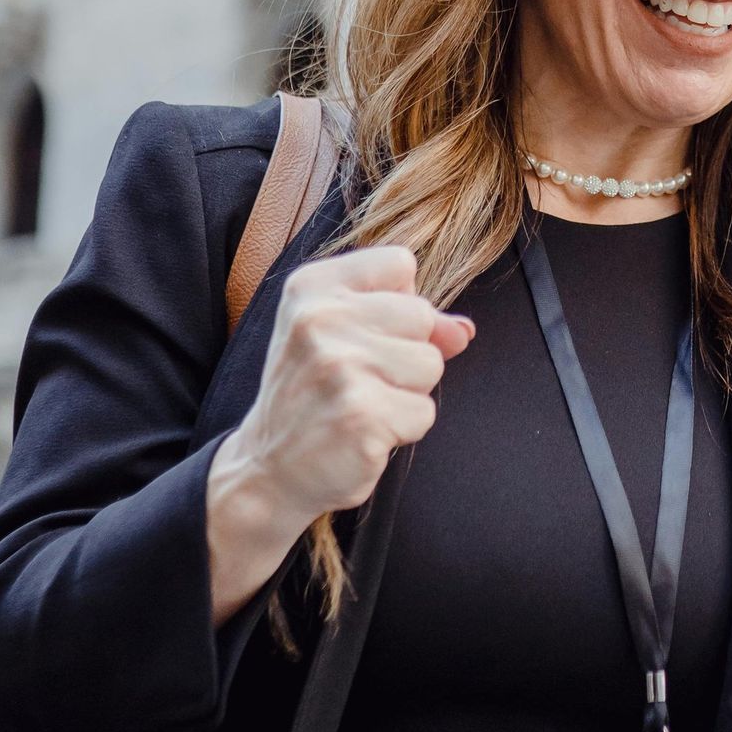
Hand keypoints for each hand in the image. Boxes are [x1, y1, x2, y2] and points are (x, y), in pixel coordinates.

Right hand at [205, 245, 472, 620]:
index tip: (362, 333)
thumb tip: (463, 331)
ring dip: (408, 392)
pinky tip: (364, 433)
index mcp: (311, 287)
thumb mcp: (343, 337)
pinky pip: (425, 411)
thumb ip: (407, 321)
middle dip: (407, 353)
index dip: (399, 303)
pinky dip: (404, 428)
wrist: (268, 468)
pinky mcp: (361, 415)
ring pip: (431, 364)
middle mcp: (319, 318)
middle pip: (423, 315)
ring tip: (362, 405)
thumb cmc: (313, 395)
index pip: (400, 263)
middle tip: (358, 380)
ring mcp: (340, 367)